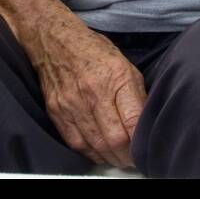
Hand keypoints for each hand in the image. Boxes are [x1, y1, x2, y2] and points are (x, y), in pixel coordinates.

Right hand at [17, 14, 146, 169]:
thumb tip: (146, 124)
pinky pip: (76, 143)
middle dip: (128, 156)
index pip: (134, 122)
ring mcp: (71, 103)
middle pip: (115, 140)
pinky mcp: (56, 111)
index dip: (142, 142)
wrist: (53, 40)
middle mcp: (92, 91)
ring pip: (96, 146)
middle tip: (133, 158)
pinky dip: (92, 153)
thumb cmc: (93, 51)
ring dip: (111, 157)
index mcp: (116, 76)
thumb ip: (137, 96)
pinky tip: (100, 151)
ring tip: (119, 157)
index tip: (145, 148)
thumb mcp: (125, 65)